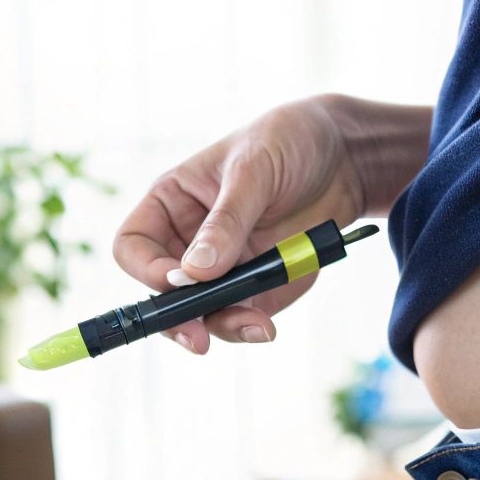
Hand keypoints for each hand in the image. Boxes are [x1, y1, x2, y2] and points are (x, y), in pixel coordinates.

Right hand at [113, 95, 426, 353]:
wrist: (345, 157)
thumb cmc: (287, 142)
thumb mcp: (253, 169)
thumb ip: (226, 220)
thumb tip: (195, 273)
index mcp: (171, 203)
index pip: (133, 246)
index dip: (146, 269)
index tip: (177, 281)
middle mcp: (188, 241)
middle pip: (161, 293)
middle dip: (178, 317)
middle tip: (198, 338)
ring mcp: (223, 268)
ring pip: (201, 314)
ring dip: (221, 327)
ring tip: (254, 327)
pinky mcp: (257, 286)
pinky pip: (242, 316)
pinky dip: (250, 326)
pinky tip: (265, 327)